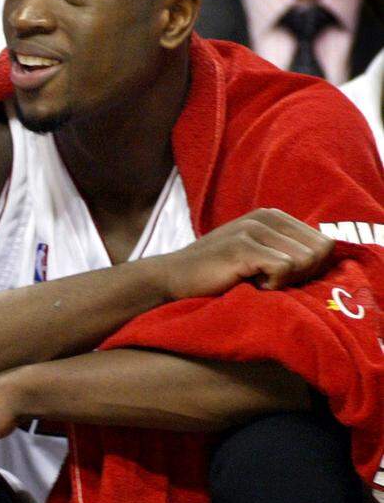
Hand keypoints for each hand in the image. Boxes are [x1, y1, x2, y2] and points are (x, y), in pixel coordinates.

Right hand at [160, 208, 333, 297]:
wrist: (173, 278)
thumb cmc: (219, 274)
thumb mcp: (258, 254)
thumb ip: (289, 250)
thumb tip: (329, 257)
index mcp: (274, 216)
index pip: (325, 243)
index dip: (311, 269)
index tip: (279, 278)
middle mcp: (266, 217)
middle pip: (320, 251)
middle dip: (302, 275)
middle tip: (269, 282)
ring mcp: (253, 229)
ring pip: (305, 260)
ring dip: (285, 281)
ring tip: (256, 282)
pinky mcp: (242, 246)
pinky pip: (284, 269)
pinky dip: (270, 286)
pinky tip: (248, 285)